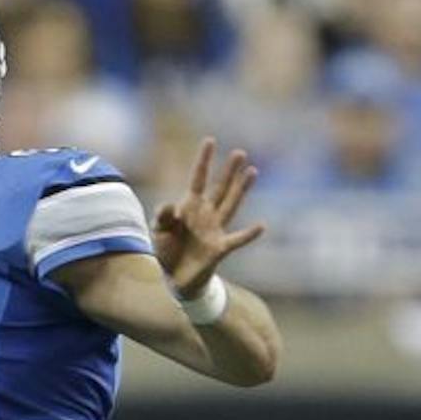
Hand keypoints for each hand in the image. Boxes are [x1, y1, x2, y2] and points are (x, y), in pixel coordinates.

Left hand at [153, 138, 265, 296]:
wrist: (175, 278)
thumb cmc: (167, 250)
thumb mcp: (159, 231)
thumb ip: (163, 216)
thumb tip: (171, 204)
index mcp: (190, 206)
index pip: (198, 178)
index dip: (204, 161)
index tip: (210, 141)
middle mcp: (206, 213)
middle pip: (220, 188)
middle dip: (229, 171)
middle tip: (240, 153)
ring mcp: (215, 229)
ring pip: (231, 204)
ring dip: (241, 189)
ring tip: (253, 172)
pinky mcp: (220, 247)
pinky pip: (237, 239)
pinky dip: (249, 234)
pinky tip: (261, 226)